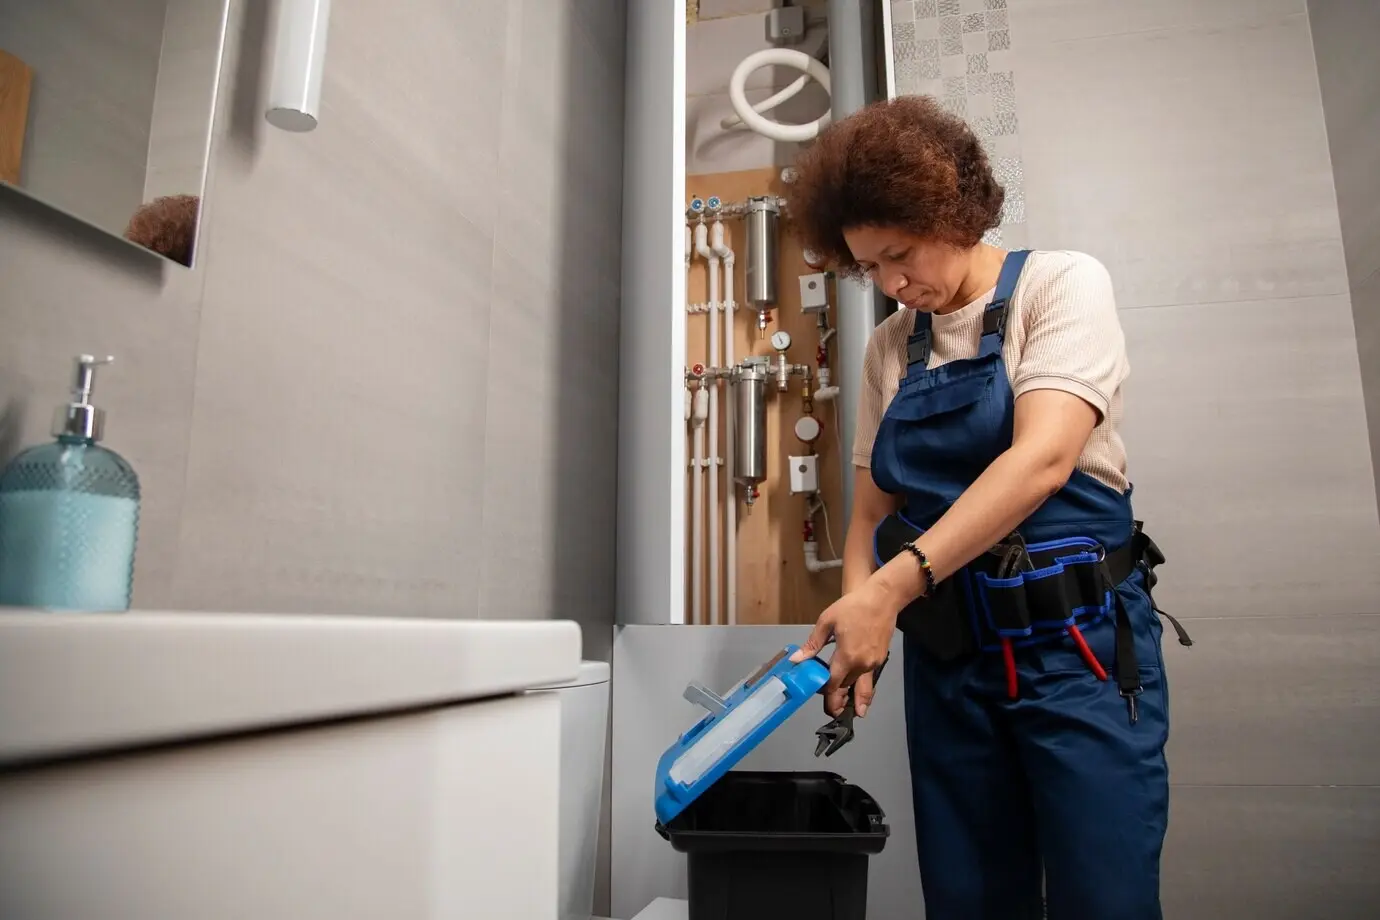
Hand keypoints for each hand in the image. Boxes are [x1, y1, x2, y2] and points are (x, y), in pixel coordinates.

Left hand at [789, 579, 899, 718]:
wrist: (882, 599)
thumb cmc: (852, 606)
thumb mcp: (827, 621)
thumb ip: (812, 644)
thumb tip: (796, 660)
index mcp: (846, 656)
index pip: (834, 684)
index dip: (826, 694)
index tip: (820, 696)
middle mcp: (862, 664)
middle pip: (848, 687)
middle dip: (839, 698)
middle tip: (832, 710)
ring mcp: (874, 663)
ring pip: (862, 686)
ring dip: (856, 699)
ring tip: (854, 713)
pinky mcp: (881, 659)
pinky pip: (869, 677)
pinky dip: (863, 685)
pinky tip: (859, 689)